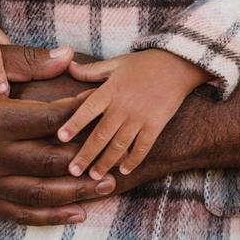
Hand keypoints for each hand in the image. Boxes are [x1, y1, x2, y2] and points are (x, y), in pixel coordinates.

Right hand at [0, 43, 116, 225]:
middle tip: (115, 162)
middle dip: (87, 163)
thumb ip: (31, 64)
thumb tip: (69, 55)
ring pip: (38, 193)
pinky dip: (49, 216)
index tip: (106, 112)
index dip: (81, 116)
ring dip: (75, 193)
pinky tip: (77, 212)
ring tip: (106, 187)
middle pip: (48, 163)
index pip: (50, 121)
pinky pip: (18, 213)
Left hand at [57, 50, 208, 179]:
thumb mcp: (117, 63)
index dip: (73, 124)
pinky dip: (132, 160)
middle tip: (73, 170)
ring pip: (119, 145)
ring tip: (94, 176)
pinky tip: (123, 171)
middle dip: (86, 155)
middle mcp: (124, 106)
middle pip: (101, 135)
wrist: (179, 63)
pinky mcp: (156, 124)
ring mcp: (140, 117)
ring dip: (106, 162)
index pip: (87, 109)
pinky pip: (142, 147)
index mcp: (111, 89)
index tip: (60, 138)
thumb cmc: (145, 63)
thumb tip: (68, 68)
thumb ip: (92, 70)